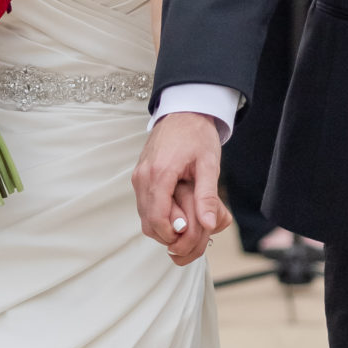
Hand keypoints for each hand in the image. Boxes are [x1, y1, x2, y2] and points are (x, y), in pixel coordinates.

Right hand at [133, 113, 229, 264]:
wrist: (183, 112)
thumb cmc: (198, 135)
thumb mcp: (209, 164)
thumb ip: (207, 195)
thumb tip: (209, 224)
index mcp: (159, 173)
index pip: (157, 219)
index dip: (172, 234)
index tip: (189, 235)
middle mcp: (143, 177)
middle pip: (148, 222)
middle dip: (168, 234)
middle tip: (191, 230)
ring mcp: (138, 177)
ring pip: (144, 216)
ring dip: (163, 225)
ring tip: (186, 219)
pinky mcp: (139, 177)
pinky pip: (144, 205)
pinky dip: (158, 214)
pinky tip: (178, 209)